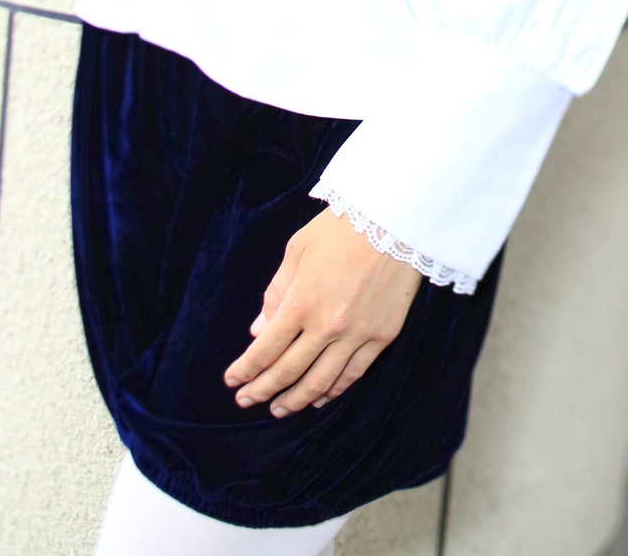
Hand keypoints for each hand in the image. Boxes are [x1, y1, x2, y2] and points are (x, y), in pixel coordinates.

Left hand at [224, 208, 421, 416]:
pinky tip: (320, 397)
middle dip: (263, 390)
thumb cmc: (341, 228)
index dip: (246, 369)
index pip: (266, 350)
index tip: (232, 381)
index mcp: (301, 302)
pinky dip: (334, 390)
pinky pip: (354, 374)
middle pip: (289, 371)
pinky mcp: (382, 335)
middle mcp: (327, 325)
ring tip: (279, 409)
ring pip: (321, 382)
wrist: (395, 219)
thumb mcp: (297, 250)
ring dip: (296, 400)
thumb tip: (258, 331)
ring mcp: (357, 334)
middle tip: (246, 401)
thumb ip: (276, 292)